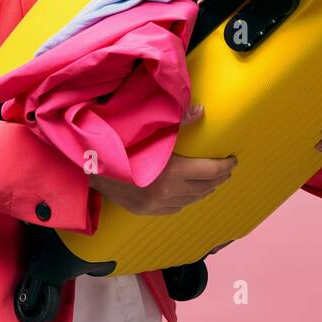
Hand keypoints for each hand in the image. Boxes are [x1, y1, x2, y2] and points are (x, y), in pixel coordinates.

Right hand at [88, 103, 236, 215]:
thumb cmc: (120, 144)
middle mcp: (168, 193)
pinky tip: (188, 194)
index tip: (233, 160)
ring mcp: (156, 205)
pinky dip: (186, 200)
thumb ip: (178, 121)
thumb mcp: (148, 129)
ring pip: (190, 200)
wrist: (88, 167)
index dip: (224, 166)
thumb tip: (201, 110)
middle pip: (203, 188)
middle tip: (226, 169)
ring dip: (204, 190)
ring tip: (212, 181)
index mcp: (173, 173)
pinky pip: (174, 208)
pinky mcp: (145, 211)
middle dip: (218, 178)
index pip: (209, 172)